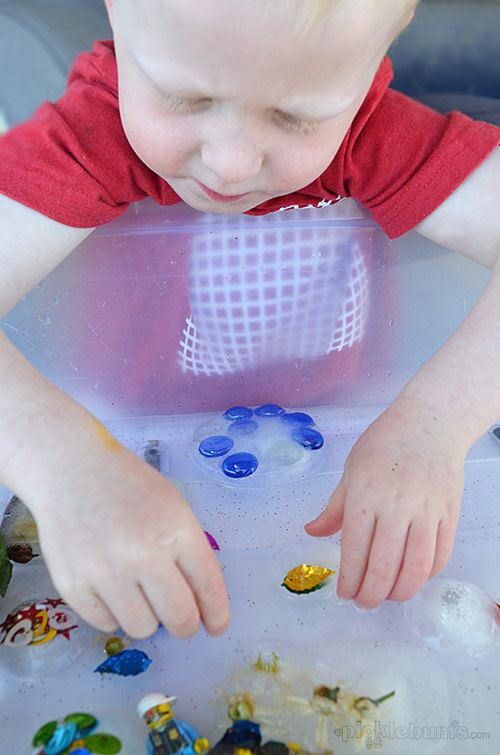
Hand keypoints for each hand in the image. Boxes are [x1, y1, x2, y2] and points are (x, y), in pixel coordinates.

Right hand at [30, 434, 229, 638]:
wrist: (71, 470)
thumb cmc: (127, 486)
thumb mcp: (172, 506)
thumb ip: (189, 551)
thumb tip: (201, 603)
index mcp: (176, 531)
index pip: (207, 587)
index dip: (216, 614)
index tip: (216, 626)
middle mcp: (143, 555)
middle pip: (179, 618)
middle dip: (185, 624)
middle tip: (180, 618)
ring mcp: (106, 572)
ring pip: (143, 629)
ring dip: (147, 618)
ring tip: (139, 592)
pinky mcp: (73, 586)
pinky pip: (106, 624)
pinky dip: (113, 614)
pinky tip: (111, 588)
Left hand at [305, 399, 464, 608]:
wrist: (430, 422)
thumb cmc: (385, 442)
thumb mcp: (352, 469)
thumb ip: (334, 507)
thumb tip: (312, 532)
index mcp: (366, 494)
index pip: (354, 548)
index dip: (349, 578)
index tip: (344, 593)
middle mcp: (397, 505)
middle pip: (385, 564)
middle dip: (372, 593)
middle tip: (364, 602)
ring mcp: (427, 511)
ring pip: (416, 567)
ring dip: (401, 591)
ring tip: (388, 597)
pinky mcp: (449, 513)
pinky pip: (441, 554)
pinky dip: (427, 575)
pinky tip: (413, 577)